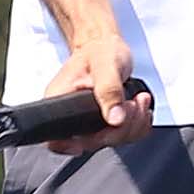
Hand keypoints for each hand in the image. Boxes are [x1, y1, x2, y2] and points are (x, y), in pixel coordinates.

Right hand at [43, 36, 153, 153]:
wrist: (106, 47)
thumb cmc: (100, 52)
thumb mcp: (105, 65)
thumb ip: (109, 91)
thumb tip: (114, 119)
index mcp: (60, 101)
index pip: (55, 139)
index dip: (71, 146)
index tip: (96, 137)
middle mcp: (71, 117)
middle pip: (93, 143)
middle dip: (120, 126)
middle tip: (131, 102)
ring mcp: (90, 123)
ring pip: (112, 141)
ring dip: (133, 124)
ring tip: (137, 100)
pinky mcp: (106, 124)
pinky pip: (124, 136)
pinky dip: (138, 124)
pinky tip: (139, 107)